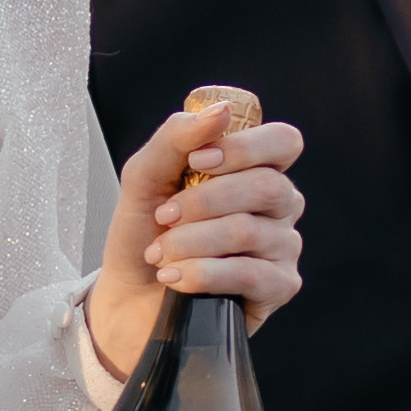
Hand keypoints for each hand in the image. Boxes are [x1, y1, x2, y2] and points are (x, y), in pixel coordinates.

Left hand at [87, 103, 304, 382]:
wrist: (128, 298)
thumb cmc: (143, 234)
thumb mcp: (145, 177)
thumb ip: (177, 137)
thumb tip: (220, 112)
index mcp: (255, 170)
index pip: (283, 142)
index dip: (243, 148)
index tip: (196, 163)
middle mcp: (279, 206)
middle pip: (267, 186)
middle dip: (202, 202)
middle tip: (164, 218)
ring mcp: (283, 247)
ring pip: (248, 231)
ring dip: (191, 241)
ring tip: (161, 254)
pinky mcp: (279, 288)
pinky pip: (250, 274)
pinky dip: (202, 273)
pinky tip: (175, 278)